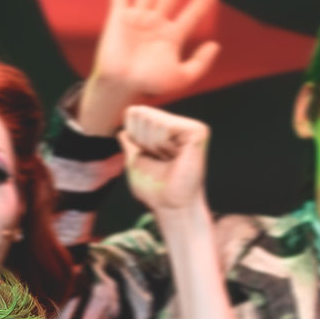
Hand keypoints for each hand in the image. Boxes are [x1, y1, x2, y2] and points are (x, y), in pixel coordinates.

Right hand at [76, 0, 221, 136]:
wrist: (121, 87)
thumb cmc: (149, 85)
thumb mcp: (180, 78)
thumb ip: (199, 64)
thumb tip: (216, 45)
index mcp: (171, 37)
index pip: (191, 15)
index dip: (202, 3)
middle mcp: (156, 24)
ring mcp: (138, 19)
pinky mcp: (119, 18)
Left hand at [121, 104, 209, 218]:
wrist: (170, 206)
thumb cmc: (154, 189)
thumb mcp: (134, 162)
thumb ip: (129, 145)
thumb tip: (121, 131)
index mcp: (163, 129)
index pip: (134, 112)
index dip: (133, 136)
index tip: (148, 156)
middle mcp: (177, 123)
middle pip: (141, 113)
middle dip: (143, 141)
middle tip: (160, 160)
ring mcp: (188, 126)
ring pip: (153, 120)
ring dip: (154, 146)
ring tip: (169, 160)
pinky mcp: (198, 131)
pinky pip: (166, 127)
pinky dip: (163, 146)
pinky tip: (176, 157)